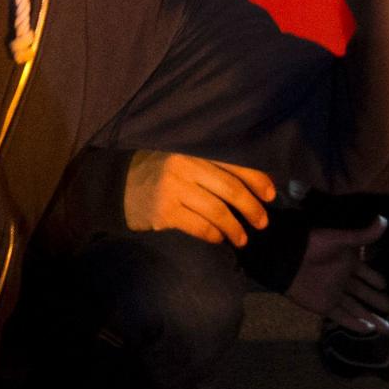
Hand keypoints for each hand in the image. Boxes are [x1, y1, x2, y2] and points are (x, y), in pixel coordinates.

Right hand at [123, 150, 274, 245]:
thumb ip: (212, 166)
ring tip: (243, 238)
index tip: (271, 194)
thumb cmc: (160, 171)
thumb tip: (255, 184)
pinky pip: (198, 226)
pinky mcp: (164, 212)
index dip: (256, 179)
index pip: (234, 163)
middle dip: (251, 207)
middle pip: (230, 188)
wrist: (117, 184)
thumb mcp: (184, 159)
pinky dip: (214, 235)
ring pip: (216, 211)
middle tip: (263, 222)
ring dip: (234, 228)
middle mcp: (185, 166)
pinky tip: (220, 238)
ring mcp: (174, 189)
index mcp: (194, 149)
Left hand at [287, 217, 388, 332]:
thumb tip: (384, 220)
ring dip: (371, 318)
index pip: (366, 273)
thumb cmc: (316, 246)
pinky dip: (355, 324)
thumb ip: (363, 235)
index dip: (375, 279)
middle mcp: (343, 280)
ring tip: (387, 328)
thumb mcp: (341, 239)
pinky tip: (368, 330)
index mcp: (348, 263)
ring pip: (357, 308)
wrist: (290, 260)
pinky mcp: (325, 306)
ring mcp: (335, 294)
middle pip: (363, 293)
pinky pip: (343, 317)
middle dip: (376, 300)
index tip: (385, 285)